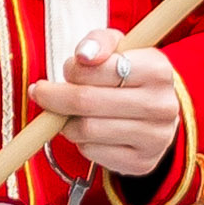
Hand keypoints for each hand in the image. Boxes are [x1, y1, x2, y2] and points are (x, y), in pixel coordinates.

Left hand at [28, 27, 184, 183]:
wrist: (156, 115)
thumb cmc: (129, 77)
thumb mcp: (120, 49)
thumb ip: (99, 42)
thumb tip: (84, 55)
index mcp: (159, 70)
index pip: (102, 68)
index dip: (74, 68)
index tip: (68, 70)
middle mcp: (162, 105)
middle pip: (87, 101)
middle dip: (55, 96)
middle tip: (41, 92)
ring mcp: (155, 137)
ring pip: (86, 129)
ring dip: (66, 122)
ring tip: (69, 114)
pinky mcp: (142, 162)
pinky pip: (92, 152)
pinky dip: (81, 142)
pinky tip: (88, 132)